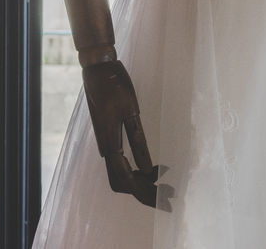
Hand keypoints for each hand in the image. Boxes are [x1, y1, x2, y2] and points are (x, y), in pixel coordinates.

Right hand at [82, 60, 173, 209]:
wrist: (97, 68)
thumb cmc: (115, 85)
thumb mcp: (131, 111)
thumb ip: (138, 141)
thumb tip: (148, 169)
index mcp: (110, 141)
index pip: (126, 179)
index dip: (146, 193)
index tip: (166, 198)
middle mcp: (105, 146)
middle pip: (121, 182)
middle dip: (144, 193)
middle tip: (168, 196)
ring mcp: (104, 142)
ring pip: (119, 174)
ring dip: (139, 183)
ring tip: (162, 183)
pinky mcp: (107, 136)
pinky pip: (119, 162)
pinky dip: (135, 170)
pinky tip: (150, 169)